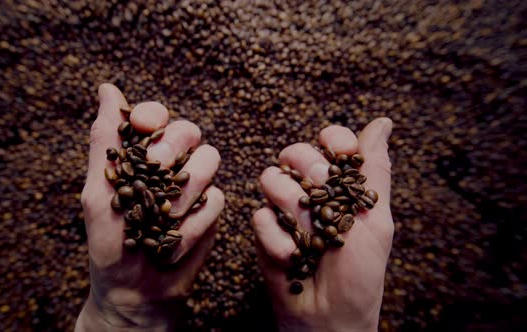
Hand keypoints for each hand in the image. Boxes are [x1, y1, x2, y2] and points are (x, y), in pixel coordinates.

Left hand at [76, 84, 223, 330]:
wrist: (136, 292)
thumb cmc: (110, 244)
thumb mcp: (98, 191)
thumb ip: (105, 141)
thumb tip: (107, 88)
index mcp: (139, 155)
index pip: (156, 116)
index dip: (153, 116)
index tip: (143, 128)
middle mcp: (169, 165)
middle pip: (189, 130)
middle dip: (172, 150)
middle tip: (157, 173)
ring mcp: (194, 185)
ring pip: (210, 160)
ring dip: (183, 193)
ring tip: (161, 220)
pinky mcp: (211, 209)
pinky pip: (217, 198)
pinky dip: (193, 223)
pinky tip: (173, 242)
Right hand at [253, 119, 392, 331]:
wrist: (330, 317)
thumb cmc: (359, 273)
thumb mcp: (375, 218)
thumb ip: (374, 170)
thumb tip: (383, 122)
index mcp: (341, 186)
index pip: (332, 141)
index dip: (333, 140)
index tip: (337, 154)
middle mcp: (310, 192)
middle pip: (295, 152)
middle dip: (307, 169)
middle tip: (320, 196)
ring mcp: (284, 210)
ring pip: (271, 178)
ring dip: (291, 206)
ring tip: (307, 234)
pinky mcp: (263, 232)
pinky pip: (260, 216)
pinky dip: (277, 238)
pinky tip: (291, 257)